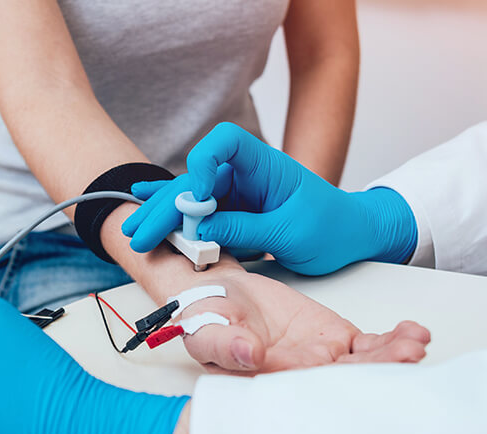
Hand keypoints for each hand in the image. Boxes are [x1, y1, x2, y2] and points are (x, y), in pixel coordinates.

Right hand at [124, 122, 417, 275]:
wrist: (352, 236)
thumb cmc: (332, 228)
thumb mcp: (291, 233)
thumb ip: (245, 229)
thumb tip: (201, 229)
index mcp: (265, 165)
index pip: (225, 144)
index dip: (203, 164)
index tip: (196, 199)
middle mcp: (245, 174)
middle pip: (197, 178)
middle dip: (166, 204)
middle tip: (142, 231)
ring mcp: (237, 193)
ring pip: (191, 198)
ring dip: (162, 215)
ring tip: (134, 231)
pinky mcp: (233, 211)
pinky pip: (198, 211)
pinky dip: (173, 212)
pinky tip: (145, 205)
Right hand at [178, 269, 430, 373]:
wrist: (223, 294)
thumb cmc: (209, 316)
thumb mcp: (205, 328)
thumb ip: (225, 344)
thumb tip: (248, 354)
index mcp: (269, 380)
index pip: (301, 386)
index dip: (329, 380)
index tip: (352, 368)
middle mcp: (301, 376)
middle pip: (345, 379)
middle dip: (379, 371)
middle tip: (405, 357)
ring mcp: (323, 360)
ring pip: (364, 364)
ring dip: (392, 356)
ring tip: (415, 344)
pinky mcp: (337, 339)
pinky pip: (370, 346)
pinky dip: (393, 340)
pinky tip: (413, 333)